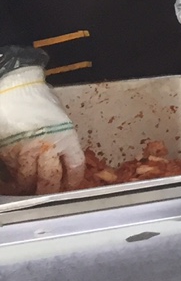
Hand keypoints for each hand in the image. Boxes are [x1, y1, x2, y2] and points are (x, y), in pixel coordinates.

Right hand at [0, 58, 84, 194]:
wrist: (16, 88)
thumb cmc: (39, 99)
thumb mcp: (61, 119)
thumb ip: (62, 138)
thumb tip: (62, 154)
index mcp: (66, 137)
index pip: (74, 167)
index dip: (73, 179)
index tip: (70, 184)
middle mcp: (46, 147)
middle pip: (50, 180)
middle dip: (50, 189)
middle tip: (49, 191)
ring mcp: (24, 152)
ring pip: (27, 181)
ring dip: (29, 187)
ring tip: (29, 188)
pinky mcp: (6, 153)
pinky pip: (11, 173)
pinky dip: (13, 179)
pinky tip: (14, 180)